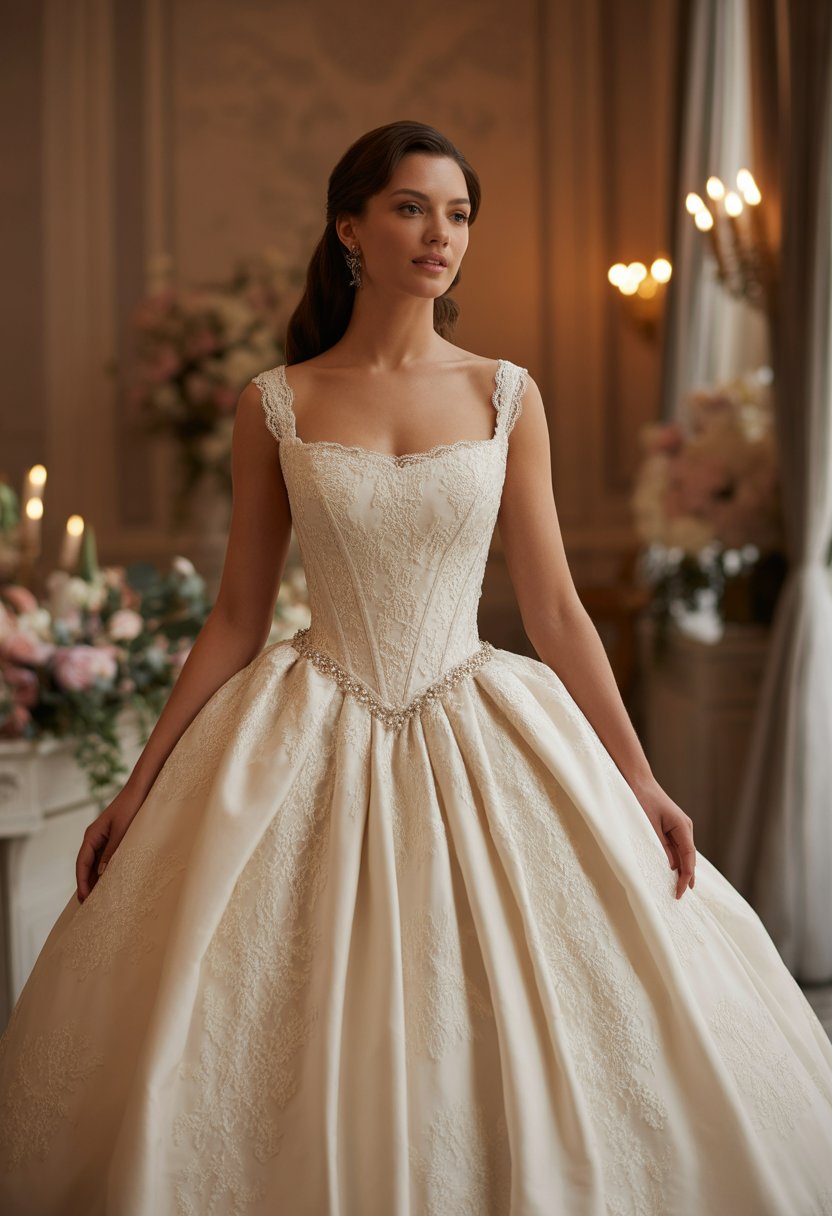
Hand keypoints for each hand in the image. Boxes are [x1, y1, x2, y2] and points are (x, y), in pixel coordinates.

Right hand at [75, 786, 144, 903]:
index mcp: (92, 835)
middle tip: (89, 905)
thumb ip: (112, 851)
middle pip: (86, 866)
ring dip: (95, 879)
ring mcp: (104, 838)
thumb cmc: (132, 807)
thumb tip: (102, 874)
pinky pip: (106, 858)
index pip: (82, 863)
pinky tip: (110, 882)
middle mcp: (95, 838)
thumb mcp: (122, 831)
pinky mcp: (114, 839)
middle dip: (86, 884)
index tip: (84, 898)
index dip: (82, 881)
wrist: (142, 789)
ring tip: (98, 899)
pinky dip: (105, 871)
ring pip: (95, 863)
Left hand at [633, 780, 696, 899]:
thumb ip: (660, 846)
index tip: (681, 892)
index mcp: (683, 827)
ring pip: (683, 854)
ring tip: (676, 889)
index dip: (686, 877)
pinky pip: (675, 848)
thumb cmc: (642, 800)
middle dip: (685, 877)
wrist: (637, 780)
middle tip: (679, 897)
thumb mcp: (649, 826)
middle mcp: (685, 828)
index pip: (689, 857)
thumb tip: (670, 866)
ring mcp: (679, 828)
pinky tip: (669, 871)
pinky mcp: (671, 828)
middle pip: (688, 858)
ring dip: (680, 870)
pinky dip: (673, 860)